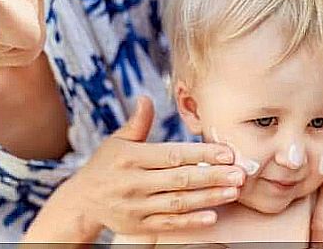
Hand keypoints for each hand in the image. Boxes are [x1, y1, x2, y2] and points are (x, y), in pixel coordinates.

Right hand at [25, 96, 243, 241]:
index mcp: (132, 158)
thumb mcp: (117, 141)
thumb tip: (146, 98)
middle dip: (213, 176)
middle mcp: (135, 182)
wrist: (82, 201)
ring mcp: (137, 207)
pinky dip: (190, 221)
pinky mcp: (139, 226)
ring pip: (178, 202)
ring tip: (234, 191)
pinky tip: (212, 216)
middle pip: (180, 179)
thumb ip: (137, 123)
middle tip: (240, 173)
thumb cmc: (104, 165)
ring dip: (208, 197)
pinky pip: (168, 224)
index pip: (172, 155)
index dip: (201, 154)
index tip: (227, 152)